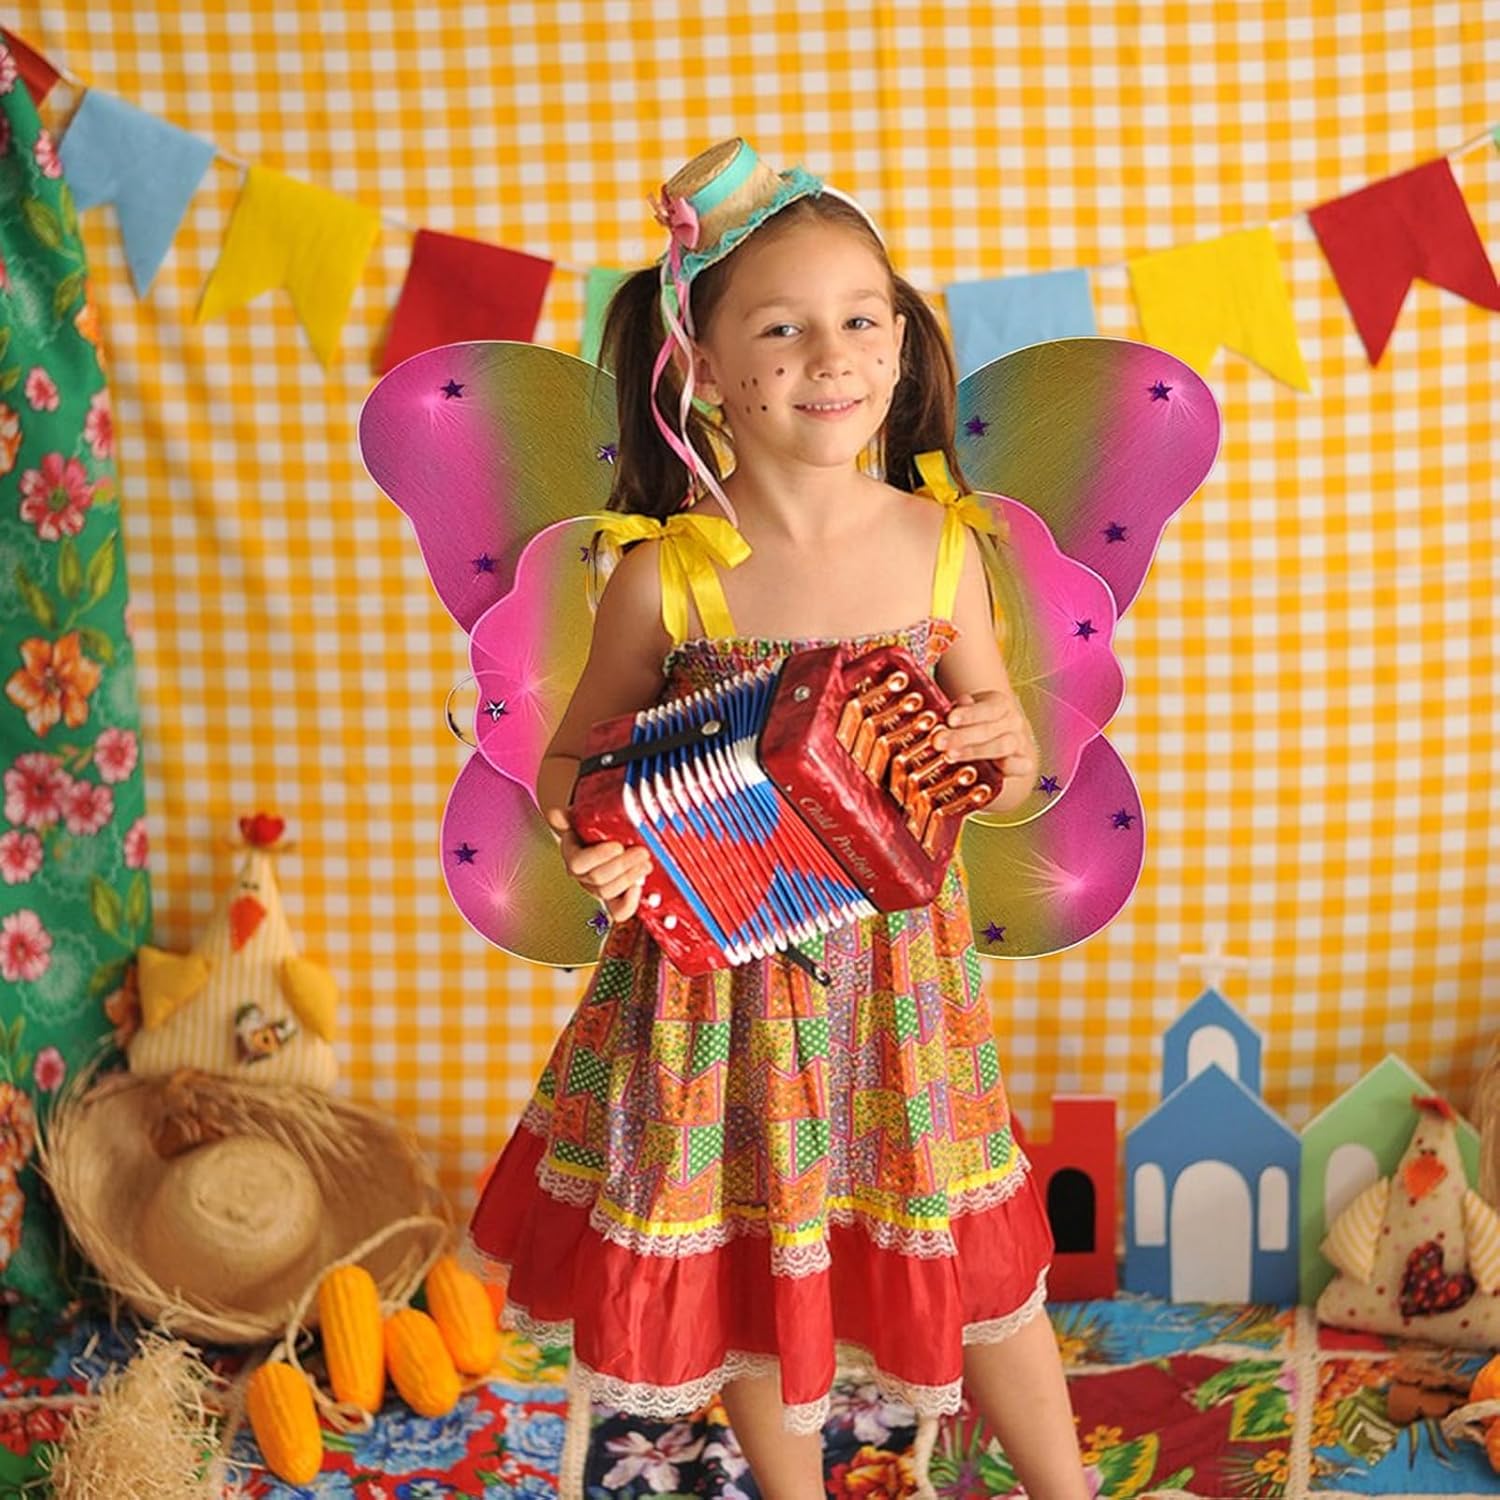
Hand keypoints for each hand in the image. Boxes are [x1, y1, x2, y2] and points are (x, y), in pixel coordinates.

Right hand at [544, 807, 652, 924]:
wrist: (604, 837)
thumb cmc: (594, 827)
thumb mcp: (581, 818)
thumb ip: (568, 817)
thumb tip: (555, 815)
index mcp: (572, 854)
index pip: (578, 862)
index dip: (598, 856)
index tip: (617, 846)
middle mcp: (581, 875)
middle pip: (597, 878)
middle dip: (622, 866)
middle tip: (642, 852)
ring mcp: (596, 889)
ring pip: (608, 892)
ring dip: (630, 878)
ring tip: (646, 864)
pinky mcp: (613, 899)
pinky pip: (618, 910)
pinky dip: (630, 902)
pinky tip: (640, 886)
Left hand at [936, 690, 1036, 783]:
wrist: (995, 742)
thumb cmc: (973, 725)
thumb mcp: (964, 713)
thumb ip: (959, 712)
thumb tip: (952, 714)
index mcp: (1000, 704)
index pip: (988, 708)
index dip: (969, 715)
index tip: (950, 719)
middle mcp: (1013, 723)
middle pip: (990, 730)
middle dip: (963, 736)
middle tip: (939, 741)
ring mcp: (1019, 744)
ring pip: (1002, 747)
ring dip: (974, 752)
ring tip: (950, 755)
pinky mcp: (1024, 764)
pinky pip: (1020, 767)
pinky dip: (1005, 770)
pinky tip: (985, 772)